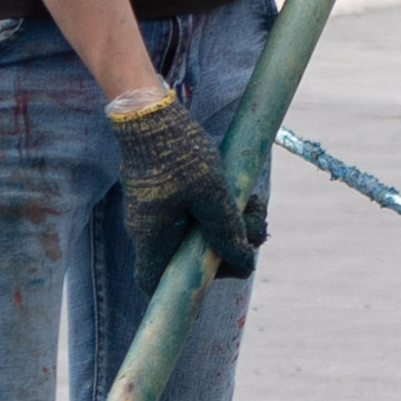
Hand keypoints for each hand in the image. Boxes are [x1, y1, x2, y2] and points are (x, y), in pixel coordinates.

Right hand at [109, 92, 262, 280]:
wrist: (149, 109)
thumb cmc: (176, 152)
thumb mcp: (211, 193)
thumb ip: (226, 230)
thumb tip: (244, 262)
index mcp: (150, 236)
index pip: (153, 283)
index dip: (182, 290)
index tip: (218, 271)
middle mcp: (146, 228)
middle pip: (184, 258)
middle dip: (225, 248)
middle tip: (254, 228)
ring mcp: (152, 209)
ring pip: (192, 233)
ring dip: (226, 226)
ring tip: (253, 204)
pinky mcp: (161, 192)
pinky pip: (190, 213)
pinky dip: (215, 210)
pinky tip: (238, 194)